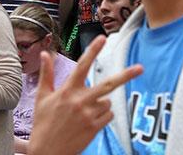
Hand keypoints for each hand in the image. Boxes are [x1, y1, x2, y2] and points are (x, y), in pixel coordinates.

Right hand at [27, 36, 142, 154]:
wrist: (47, 151)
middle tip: (140, 68)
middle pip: (108, 84)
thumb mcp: (42, 97)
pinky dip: (103, 115)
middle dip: (126, 76)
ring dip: (101, 103)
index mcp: (67, 91)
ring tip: (84, 112)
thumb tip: (46, 53)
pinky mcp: (95, 128)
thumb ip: (47, 73)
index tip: (102, 38)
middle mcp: (80, 101)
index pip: (82, 66)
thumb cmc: (43, 123)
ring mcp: (89, 115)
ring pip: (107, 101)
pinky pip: (108, 115)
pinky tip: (89, 120)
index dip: (93, 51)